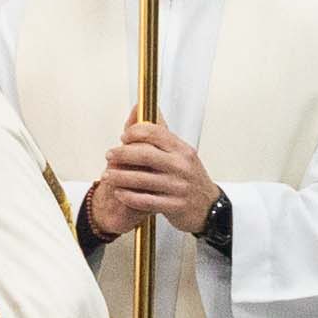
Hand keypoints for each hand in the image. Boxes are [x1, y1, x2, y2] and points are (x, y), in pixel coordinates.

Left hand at [87, 117, 215, 243]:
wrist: (209, 207)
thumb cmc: (190, 178)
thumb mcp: (181, 153)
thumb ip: (158, 135)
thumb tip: (139, 110)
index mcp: (182, 150)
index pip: (154, 133)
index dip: (134, 133)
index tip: (123, 137)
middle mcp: (181, 166)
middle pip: (144, 154)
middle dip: (121, 154)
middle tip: (109, 155)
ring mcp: (178, 187)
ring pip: (141, 179)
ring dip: (119, 176)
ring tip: (108, 175)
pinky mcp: (174, 206)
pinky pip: (145, 200)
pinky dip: (128, 196)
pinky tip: (119, 192)